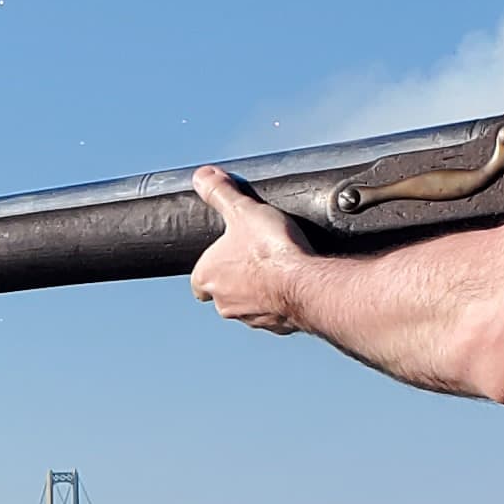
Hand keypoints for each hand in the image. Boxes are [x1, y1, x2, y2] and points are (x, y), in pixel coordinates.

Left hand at [188, 165, 314, 332]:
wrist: (305, 284)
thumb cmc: (270, 250)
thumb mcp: (242, 210)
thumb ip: (221, 193)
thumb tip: (202, 176)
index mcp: (207, 278)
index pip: (198, 280)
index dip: (210, 267)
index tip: (223, 256)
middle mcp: (223, 303)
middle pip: (222, 292)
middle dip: (235, 278)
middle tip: (254, 258)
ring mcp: (249, 318)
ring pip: (247, 304)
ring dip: (258, 290)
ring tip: (276, 270)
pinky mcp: (276, 327)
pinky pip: (274, 314)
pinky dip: (280, 301)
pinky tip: (292, 285)